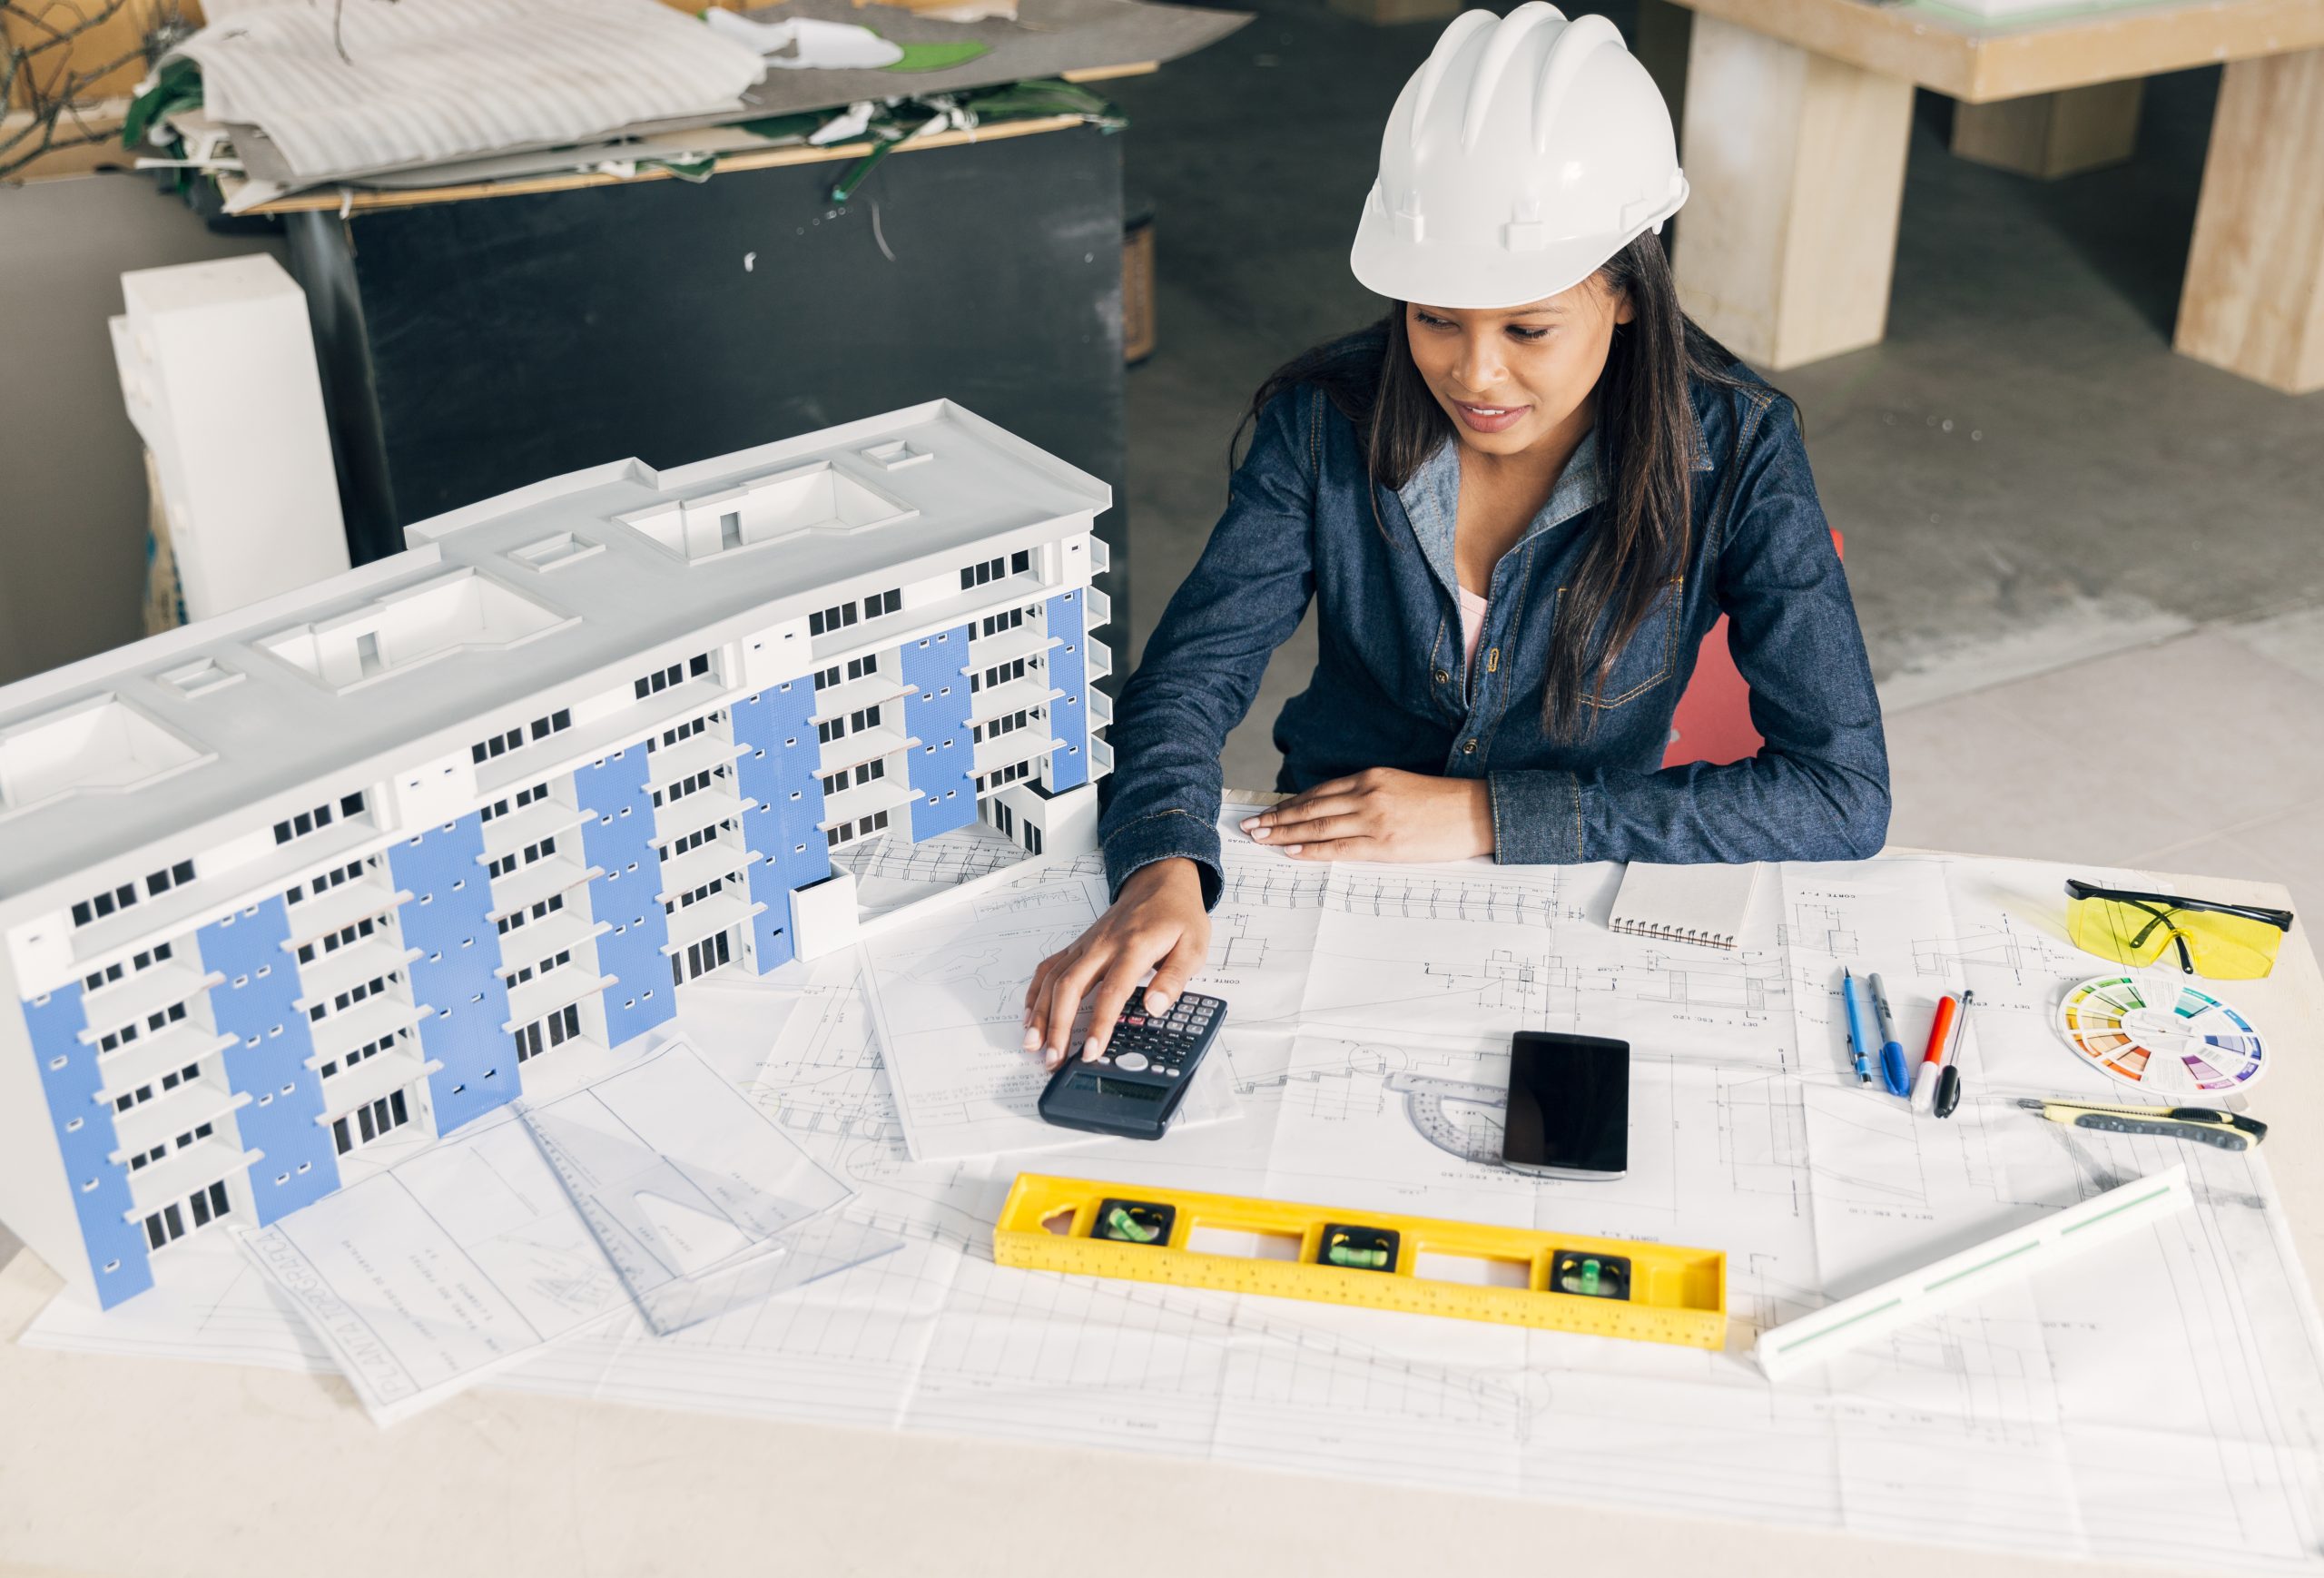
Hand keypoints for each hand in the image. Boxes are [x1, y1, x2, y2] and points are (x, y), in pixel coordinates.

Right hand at [1022, 857, 1209, 1067]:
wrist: (1160, 882)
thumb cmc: (1177, 916)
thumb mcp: (1193, 946)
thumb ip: (1175, 978)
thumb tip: (1155, 1008)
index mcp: (1133, 948)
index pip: (1111, 992)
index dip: (1099, 1024)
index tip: (1091, 1052)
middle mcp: (1103, 945)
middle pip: (1070, 987)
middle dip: (1058, 1026)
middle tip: (1053, 1058)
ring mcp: (1087, 944)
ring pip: (1053, 979)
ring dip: (1041, 1014)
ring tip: (1033, 1045)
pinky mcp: (1079, 945)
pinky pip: (1049, 967)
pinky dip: (1035, 992)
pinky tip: (1030, 1015)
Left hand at [1240, 768, 1494, 861]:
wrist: (1477, 812)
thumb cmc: (1441, 802)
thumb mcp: (1400, 785)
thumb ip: (1368, 794)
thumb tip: (1335, 811)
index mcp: (1371, 777)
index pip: (1318, 792)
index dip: (1289, 803)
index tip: (1267, 812)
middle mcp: (1368, 794)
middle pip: (1310, 808)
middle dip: (1276, 819)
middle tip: (1249, 827)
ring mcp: (1375, 819)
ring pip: (1318, 827)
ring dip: (1284, 834)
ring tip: (1260, 839)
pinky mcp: (1385, 844)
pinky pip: (1339, 848)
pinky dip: (1312, 850)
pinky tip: (1292, 852)